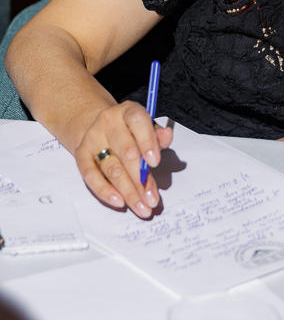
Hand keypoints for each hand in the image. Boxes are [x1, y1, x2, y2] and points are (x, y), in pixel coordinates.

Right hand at [75, 101, 172, 217]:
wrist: (100, 127)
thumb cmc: (131, 131)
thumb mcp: (147, 129)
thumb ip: (158, 136)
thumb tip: (167, 136)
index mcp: (128, 111)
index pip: (138, 122)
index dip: (148, 142)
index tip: (155, 163)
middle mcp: (108, 122)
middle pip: (126, 152)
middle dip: (141, 179)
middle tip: (151, 199)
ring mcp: (92, 138)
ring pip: (112, 168)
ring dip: (128, 191)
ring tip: (141, 207)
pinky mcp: (80, 154)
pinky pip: (91, 175)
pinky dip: (105, 190)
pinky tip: (119, 201)